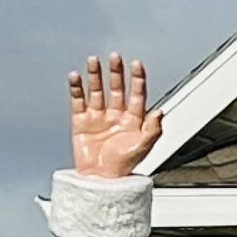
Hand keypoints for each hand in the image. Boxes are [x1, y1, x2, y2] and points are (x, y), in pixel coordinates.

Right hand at [67, 55, 157, 181]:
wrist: (100, 180)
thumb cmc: (123, 167)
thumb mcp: (143, 148)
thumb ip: (153, 129)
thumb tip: (160, 111)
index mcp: (133, 120)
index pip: (137, 94)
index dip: (137, 79)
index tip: (136, 64)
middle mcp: (116, 115)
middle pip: (116, 88)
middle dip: (115, 72)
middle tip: (115, 56)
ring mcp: (98, 117)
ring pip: (96, 91)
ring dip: (95, 76)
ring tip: (93, 61)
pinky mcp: (81, 121)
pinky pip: (78, 101)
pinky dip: (76, 89)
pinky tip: (76, 77)